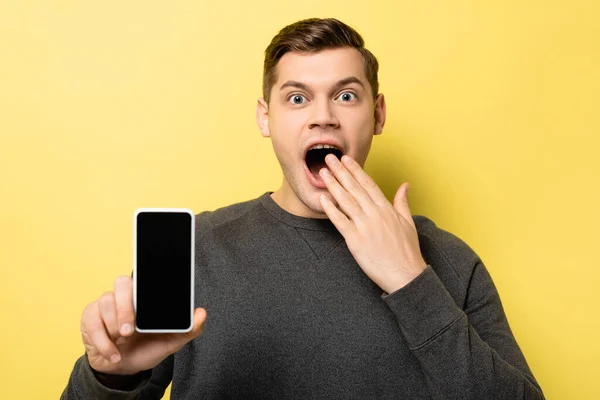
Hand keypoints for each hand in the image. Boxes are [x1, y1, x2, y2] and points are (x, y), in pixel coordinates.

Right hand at [80, 275, 205, 374]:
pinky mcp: (90, 317)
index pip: (143, 278)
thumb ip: (189, 328)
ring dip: (113, 327)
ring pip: (105, 303)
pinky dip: (104, 342)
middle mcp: (124, 295)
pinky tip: (114, 353)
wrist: (125, 368)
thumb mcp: (172, 341)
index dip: (143, 283)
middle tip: (129, 330)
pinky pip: (92, 323)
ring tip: (122, 342)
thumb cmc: (147, 348)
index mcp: (144, 296)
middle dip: (125, 307)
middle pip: (121, 283)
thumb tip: (202, 313)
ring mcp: (105, 304)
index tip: (146, 302)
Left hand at [319, 154, 426, 293]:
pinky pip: (340, 222)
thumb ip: (402, 202)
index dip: (356, 170)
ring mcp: (365, 227)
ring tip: (323, 172)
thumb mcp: (408, 222)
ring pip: (346, 201)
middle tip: (329, 158)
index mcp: (386, 209)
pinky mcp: (356, 241)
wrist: (406, 275)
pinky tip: (323, 198)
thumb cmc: (407, 251)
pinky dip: (331, 209)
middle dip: (341, 171)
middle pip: (355, 188)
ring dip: (333, 185)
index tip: (346, 159)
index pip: (368, 184)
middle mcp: (375, 214)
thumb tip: (405, 185)